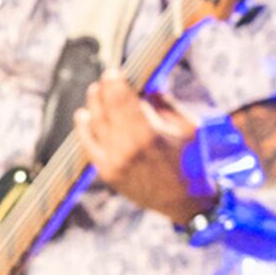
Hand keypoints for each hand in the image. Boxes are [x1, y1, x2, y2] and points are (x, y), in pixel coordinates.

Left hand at [74, 72, 211, 224]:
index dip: (114, 82)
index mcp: (148, 134)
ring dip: (93, 104)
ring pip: (94, 124)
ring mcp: (113, 162)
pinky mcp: (106, 173)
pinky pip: (88, 144)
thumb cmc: (191, 159)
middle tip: (106, 79)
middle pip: (104, 108)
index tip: (114, 72)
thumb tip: (147, 79)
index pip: (120, 98)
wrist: (184, 202)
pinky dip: (84, 127)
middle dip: (103, 90)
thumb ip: (164, 102)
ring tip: (96, 92)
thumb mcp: (187, 126)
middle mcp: (126, 148)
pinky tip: (84, 114)